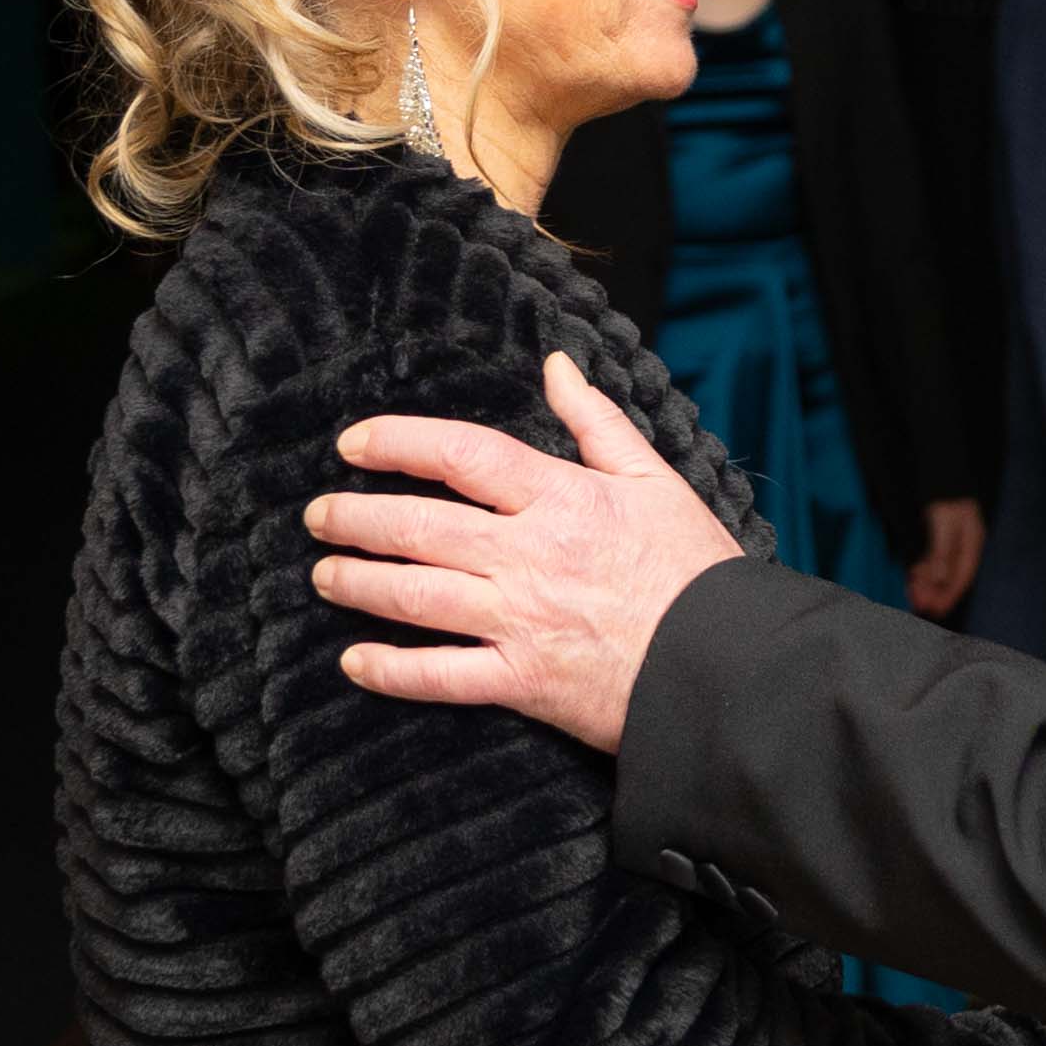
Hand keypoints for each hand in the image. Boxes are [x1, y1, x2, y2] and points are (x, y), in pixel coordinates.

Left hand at [318, 354, 744, 753]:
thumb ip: (596, 420)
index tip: (354, 443)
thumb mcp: (655, 477)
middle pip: (420, 526)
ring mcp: (520, 622)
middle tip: (318, 515)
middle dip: (357, 518)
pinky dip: (392, 671)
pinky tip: (354, 662)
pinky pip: (441, 677)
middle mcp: (529, 557)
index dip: (397, 442)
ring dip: (358, 583)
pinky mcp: (524, 682)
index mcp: (562, 499)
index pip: (461, 455)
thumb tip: (556, 363)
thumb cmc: (697, 570)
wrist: (727, 664)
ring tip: (323, 575)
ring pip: (416, 597)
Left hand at [906, 497, 986, 620]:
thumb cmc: (947, 497)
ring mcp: (954, 543)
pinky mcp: (942, 539)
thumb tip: (939, 579)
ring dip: (927, 583)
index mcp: (972, 544)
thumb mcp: (945, 524)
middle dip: (934, 592)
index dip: (948, 596)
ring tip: (912, 593)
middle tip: (918, 605)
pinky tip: (913, 575)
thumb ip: (942, 551)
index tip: (935, 610)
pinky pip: (933, 560)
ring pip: (940, 570)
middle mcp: (965, 547)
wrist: (943, 473)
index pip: (962, 577)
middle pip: (950, 577)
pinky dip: (923, 569)